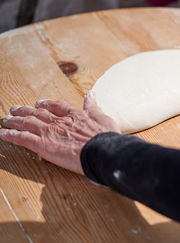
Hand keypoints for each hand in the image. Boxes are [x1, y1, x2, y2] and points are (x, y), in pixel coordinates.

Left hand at [0, 91, 119, 174]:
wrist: (102, 149)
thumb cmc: (106, 136)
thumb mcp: (102, 116)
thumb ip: (93, 106)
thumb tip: (92, 93)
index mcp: (74, 115)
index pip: (57, 106)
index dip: (47, 104)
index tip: (40, 103)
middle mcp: (60, 121)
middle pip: (38, 113)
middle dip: (26, 111)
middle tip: (15, 109)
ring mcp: (50, 132)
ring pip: (28, 123)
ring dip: (15, 121)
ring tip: (6, 120)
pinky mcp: (44, 145)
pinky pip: (23, 138)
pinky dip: (11, 136)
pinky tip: (3, 134)